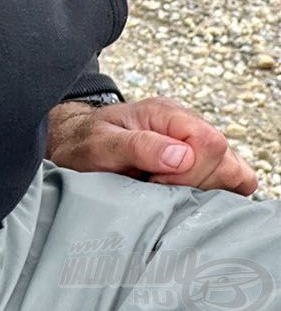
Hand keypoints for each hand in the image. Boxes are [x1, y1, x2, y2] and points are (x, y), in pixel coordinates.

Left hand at [47, 97, 257, 194]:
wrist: (76, 146)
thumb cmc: (86, 143)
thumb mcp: (101, 143)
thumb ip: (139, 146)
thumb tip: (183, 156)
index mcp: (166, 113)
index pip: (209, 142)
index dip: (189, 171)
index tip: (156, 181)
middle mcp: (186, 125)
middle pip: (226, 160)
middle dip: (195, 185)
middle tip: (157, 186)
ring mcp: (195, 145)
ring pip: (234, 174)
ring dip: (206, 191)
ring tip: (168, 191)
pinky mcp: (200, 166)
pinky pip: (230, 183)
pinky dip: (214, 195)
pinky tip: (183, 197)